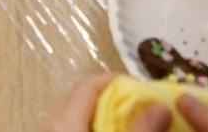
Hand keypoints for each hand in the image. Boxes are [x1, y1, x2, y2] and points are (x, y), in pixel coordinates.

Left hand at [45, 74, 169, 131]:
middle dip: (109, 98)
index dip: (115, 80)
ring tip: (126, 123)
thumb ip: (140, 130)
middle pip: (80, 97)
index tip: (142, 88)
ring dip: (100, 114)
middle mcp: (49, 122)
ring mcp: (46, 130)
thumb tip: (162, 106)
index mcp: (63, 120)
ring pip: (73, 115)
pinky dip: (89, 126)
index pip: (88, 84)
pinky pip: (68, 127)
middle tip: (137, 107)